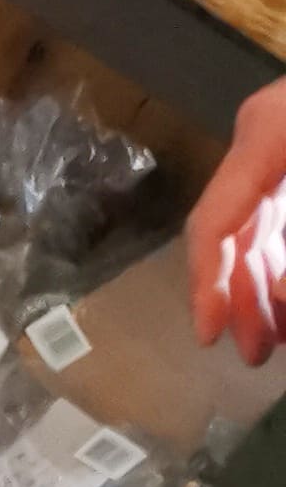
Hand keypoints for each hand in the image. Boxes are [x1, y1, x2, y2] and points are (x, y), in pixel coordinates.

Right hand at [190, 76, 285, 363]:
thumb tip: (284, 298)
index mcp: (267, 133)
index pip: (214, 222)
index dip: (208, 288)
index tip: (213, 339)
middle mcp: (267, 135)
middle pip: (238, 231)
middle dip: (247, 296)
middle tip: (257, 353)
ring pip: (265, 227)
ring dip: (270, 282)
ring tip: (281, 334)